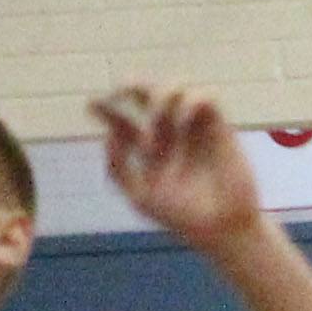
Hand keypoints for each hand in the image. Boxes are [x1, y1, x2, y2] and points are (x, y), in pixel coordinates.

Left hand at [95, 85, 266, 255]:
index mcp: (148, 148)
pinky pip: (205, 96)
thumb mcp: (139, 196)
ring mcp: (193, 127)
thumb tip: (108, 134)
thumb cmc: (182, 215)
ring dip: (160, 98)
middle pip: (147, 93)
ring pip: (176, 86)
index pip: (123, 119)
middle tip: (119, 91)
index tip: (91, 105)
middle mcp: (169, 132)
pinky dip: (188, 102)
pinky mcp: (218, 126)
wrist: (220, 227)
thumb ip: (118, 167)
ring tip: (156, 125)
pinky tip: (180, 124)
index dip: (106, 108)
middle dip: (131, 83)